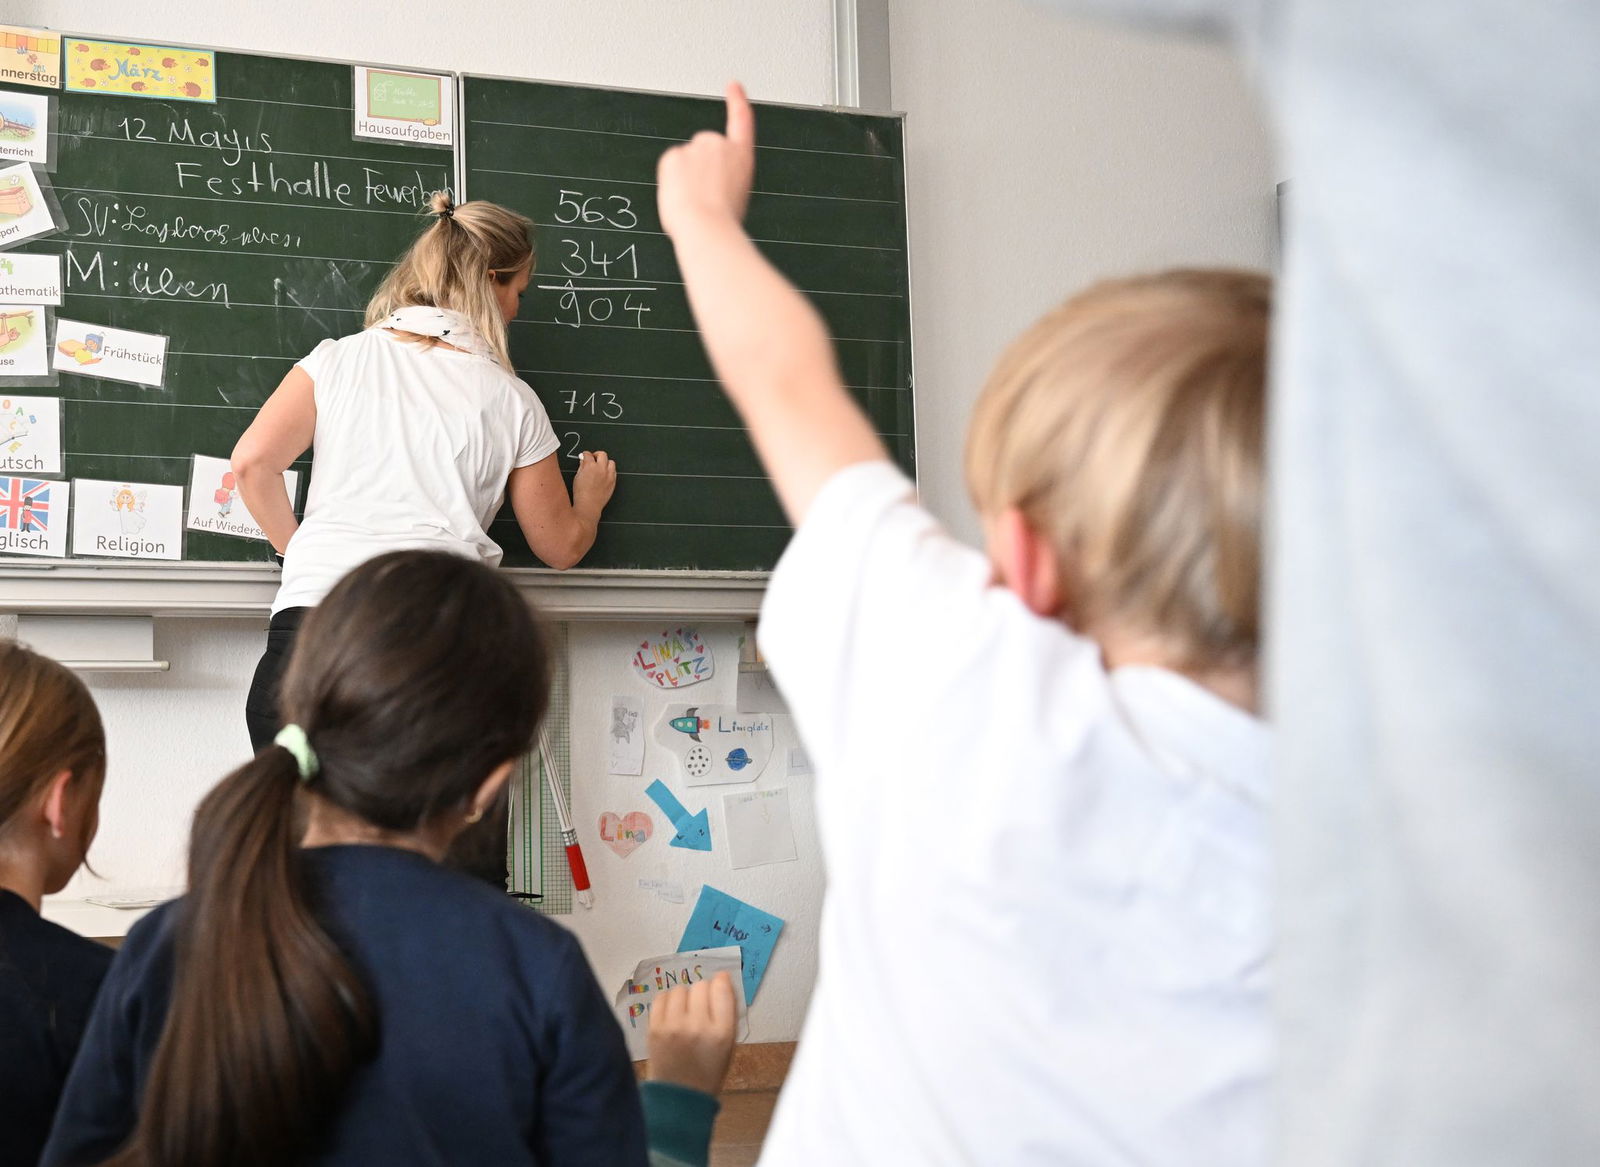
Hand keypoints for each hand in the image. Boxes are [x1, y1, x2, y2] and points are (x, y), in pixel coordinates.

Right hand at [572, 450, 616, 515]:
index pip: (588, 454)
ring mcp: (608, 475)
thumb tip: (583, 461)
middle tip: (593, 458)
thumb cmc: (581, 494)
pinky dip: (610, 471)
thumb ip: (581, 467)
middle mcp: (601, 469)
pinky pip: (614, 472)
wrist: (589, 505)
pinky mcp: (613, 481)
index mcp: (590, 466)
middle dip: (596, 455)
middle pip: (602, 454)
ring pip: (611, 462)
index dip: (585, 454)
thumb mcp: (577, 477)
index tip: (585, 456)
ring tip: (600, 466)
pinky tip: (604, 474)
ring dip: (605, 462)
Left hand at [646, 970, 736, 1095]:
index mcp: (722, 1033)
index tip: (720, 985)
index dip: (721, 982)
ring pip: (680, 989)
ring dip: (685, 997)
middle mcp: (698, 1026)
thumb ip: (728, 1012)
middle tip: (701, 1008)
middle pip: (701, 986)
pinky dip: (668, 1001)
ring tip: (685, 1013)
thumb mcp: (729, 1044)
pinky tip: (672, 1014)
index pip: (722, 988)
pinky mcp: (654, 1029)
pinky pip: (661, 998)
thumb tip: (723, 979)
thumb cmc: (709, 1070)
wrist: (679, 1097)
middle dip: (703, 993)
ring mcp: (673, 1027)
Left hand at [657, 82, 755, 237]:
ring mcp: (695, 148)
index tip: (733, 86)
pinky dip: (671, 182)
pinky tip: (681, 196)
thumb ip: (723, 177)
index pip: (741, 120)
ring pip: (685, 162)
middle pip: (703, 151)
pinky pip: (669, 168)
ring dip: (686, 179)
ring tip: (695, 201)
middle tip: (704, 196)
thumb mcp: (736, 194)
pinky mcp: (673, 155)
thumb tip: (705, 183)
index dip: (737, 101)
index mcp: (741, 156)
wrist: (706, 226)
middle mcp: (719, 145)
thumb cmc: (722, 219)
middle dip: (700, 170)